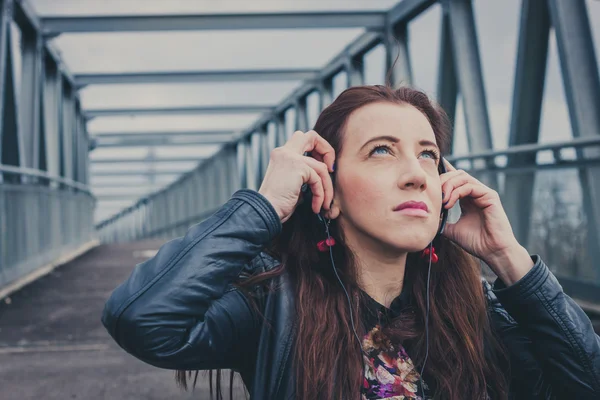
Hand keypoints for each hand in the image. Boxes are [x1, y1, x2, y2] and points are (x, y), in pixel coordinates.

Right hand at [258, 130, 334, 222]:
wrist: (266, 211)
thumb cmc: (277, 204)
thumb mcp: (292, 184)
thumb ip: (304, 175)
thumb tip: (321, 176)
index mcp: (281, 155)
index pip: (303, 139)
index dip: (318, 150)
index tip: (324, 167)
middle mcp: (284, 152)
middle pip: (312, 136)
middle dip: (328, 151)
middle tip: (331, 171)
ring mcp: (291, 158)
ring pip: (321, 166)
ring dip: (327, 187)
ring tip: (324, 203)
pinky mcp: (297, 167)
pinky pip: (318, 179)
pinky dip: (320, 194)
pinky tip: (316, 206)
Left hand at [440, 160, 532, 283]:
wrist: (492, 252)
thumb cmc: (476, 242)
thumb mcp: (452, 229)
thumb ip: (441, 221)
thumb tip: (426, 217)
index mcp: (467, 198)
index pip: (454, 179)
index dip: (442, 175)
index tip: (428, 180)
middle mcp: (476, 193)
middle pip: (456, 174)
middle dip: (442, 180)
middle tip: (433, 193)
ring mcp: (483, 193)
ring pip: (462, 176)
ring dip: (448, 185)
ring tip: (441, 201)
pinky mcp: (490, 195)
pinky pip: (469, 186)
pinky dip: (456, 192)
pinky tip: (448, 203)